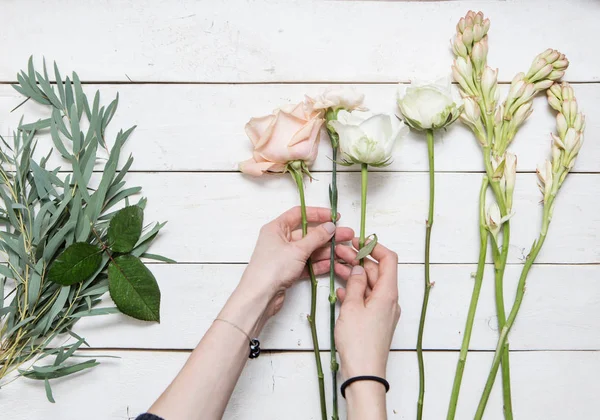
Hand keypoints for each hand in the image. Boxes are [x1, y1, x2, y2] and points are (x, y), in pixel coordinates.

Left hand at [239, 206, 353, 317]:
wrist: (260, 297)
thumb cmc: (272, 269)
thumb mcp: (297, 249)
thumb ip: (316, 237)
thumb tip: (329, 226)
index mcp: (276, 228)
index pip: (299, 214)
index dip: (318, 213)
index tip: (334, 216)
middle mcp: (279, 240)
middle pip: (307, 233)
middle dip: (327, 235)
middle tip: (346, 235)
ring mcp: (284, 256)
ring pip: (309, 250)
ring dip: (326, 250)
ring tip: (344, 251)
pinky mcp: (288, 271)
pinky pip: (307, 264)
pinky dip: (319, 264)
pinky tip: (333, 264)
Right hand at [334, 239, 400, 379]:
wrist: (364, 373)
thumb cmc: (359, 341)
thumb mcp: (352, 307)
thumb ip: (356, 285)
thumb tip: (359, 269)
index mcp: (388, 293)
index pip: (389, 260)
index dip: (373, 247)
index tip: (356, 242)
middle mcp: (390, 300)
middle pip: (377, 272)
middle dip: (359, 260)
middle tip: (339, 253)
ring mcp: (383, 311)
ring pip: (370, 285)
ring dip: (355, 275)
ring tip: (336, 267)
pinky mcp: (376, 321)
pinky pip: (367, 299)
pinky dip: (356, 291)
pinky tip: (341, 290)